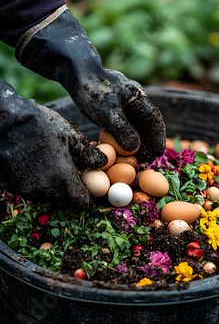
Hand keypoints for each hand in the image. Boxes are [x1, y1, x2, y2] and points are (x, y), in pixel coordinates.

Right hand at [0, 80, 106, 207]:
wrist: (3, 120)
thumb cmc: (40, 124)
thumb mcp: (70, 135)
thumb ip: (88, 154)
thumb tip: (104, 163)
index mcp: (64, 180)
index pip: (81, 202)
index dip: (88, 198)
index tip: (90, 191)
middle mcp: (45, 190)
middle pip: (64, 199)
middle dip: (70, 189)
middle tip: (72, 172)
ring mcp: (27, 190)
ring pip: (47, 195)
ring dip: (53, 186)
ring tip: (53, 164)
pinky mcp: (12, 186)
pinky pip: (31, 189)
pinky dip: (36, 181)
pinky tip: (36, 163)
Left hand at [17, 9, 165, 162]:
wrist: (74, 73)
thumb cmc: (92, 91)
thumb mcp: (108, 114)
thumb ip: (123, 131)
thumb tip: (135, 148)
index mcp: (137, 96)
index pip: (154, 119)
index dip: (158, 137)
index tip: (158, 153)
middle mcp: (132, 99)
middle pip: (146, 123)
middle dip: (148, 142)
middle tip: (147, 160)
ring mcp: (122, 102)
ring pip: (134, 125)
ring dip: (137, 142)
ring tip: (136, 158)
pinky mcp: (111, 106)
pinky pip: (123, 124)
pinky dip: (124, 137)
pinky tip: (120, 148)